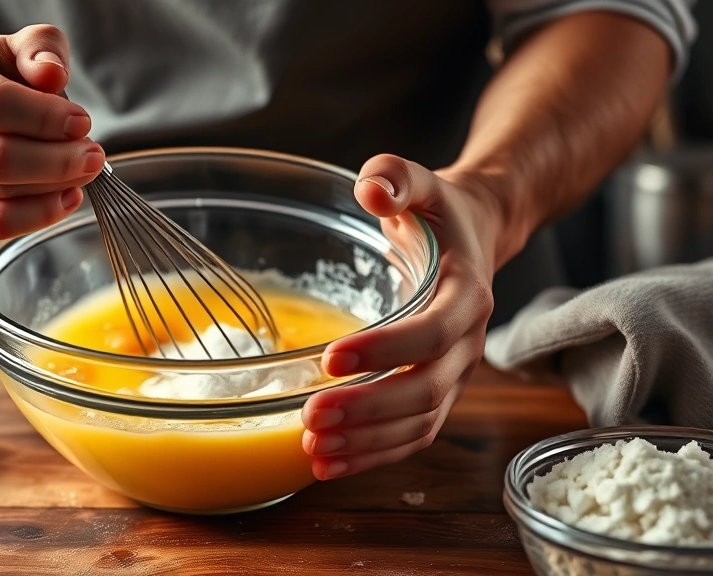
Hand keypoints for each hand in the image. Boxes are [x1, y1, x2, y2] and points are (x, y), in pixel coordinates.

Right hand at [0, 25, 102, 238]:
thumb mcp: (16, 48)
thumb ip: (40, 49)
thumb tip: (51, 74)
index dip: (46, 118)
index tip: (82, 122)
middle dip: (58, 160)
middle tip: (92, 155)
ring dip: (54, 187)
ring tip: (82, 172)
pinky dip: (37, 216)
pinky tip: (65, 198)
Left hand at [301, 154, 503, 479]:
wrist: (473, 241)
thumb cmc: (438, 215)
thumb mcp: (421, 182)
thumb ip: (396, 177)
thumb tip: (373, 190)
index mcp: (466, 294)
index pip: (430, 331)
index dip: (385, 349)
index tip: (330, 356)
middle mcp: (468, 343)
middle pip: (426, 389)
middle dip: (368, 408)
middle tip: (312, 416)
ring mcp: (455, 375)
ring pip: (419, 423)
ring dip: (368, 442)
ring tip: (314, 448)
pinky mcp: (437, 394)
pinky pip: (412, 435)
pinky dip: (373, 455)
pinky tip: (329, 462)